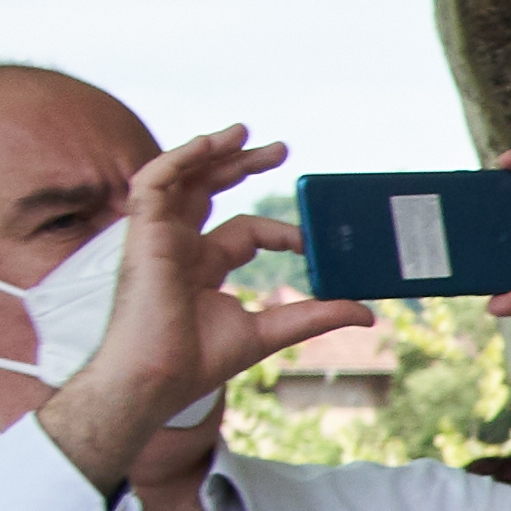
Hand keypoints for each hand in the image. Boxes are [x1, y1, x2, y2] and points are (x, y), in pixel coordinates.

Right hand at [19, 128, 361, 482]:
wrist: (157, 378)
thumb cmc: (197, 360)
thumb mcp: (270, 331)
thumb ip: (315, 316)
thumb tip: (367, 313)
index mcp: (205, 265)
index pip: (247, 232)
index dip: (283, 232)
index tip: (313, 243)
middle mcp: (181, 245)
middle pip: (210, 191)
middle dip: (242, 166)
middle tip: (281, 149)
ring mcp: (159, 237)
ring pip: (181, 178)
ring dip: (211, 152)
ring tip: (243, 132)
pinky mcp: (142, 233)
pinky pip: (153, 182)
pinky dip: (178, 159)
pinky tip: (208, 145)